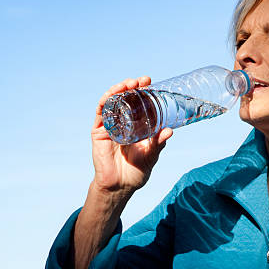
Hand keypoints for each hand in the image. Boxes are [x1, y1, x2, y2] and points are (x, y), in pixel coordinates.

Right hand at [90, 76, 172, 194]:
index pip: (139, 103)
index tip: (150, 82)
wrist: (119, 187)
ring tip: (127, 84)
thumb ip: (158, 144)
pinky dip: (105, 102)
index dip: (143, 91)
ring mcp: (110, 126)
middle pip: (125, 98)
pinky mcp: (98, 132)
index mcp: (136, 125)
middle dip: (132, 86)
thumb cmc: (137, 172)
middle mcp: (122, 122)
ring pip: (112, 102)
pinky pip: (100, 113)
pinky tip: (111, 95)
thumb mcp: (151, 156)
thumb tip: (170, 131)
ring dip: (118, 90)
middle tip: (142, 81)